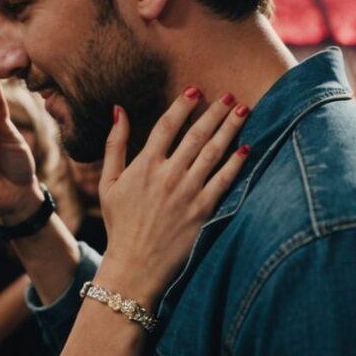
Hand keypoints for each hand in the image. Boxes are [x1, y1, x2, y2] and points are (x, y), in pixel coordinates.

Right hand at [96, 90, 249, 306]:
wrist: (135, 266)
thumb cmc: (120, 224)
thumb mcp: (108, 183)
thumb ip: (114, 145)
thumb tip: (117, 109)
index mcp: (144, 165)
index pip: (167, 125)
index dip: (183, 104)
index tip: (196, 90)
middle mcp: (168, 175)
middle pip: (196, 134)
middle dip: (214, 111)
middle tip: (228, 95)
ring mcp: (187, 193)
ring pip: (213, 152)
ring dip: (229, 129)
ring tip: (242, 110)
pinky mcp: (203, 211)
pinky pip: (224, 181)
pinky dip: (236, 163)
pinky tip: (247, 148)